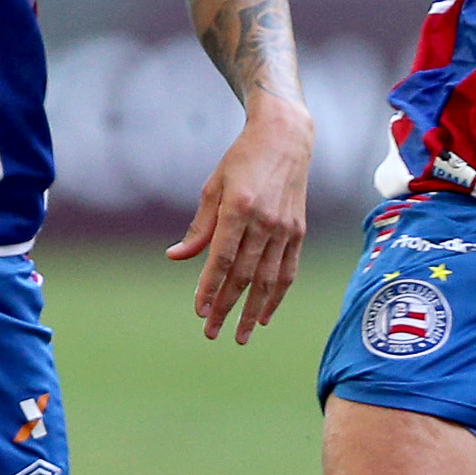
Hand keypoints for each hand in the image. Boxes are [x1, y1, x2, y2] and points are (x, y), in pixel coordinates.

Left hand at [170, 95, 313, 341]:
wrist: (286, 139)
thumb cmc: (242, 161)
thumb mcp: (213, 187)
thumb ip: (199, 227)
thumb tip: (176, 257)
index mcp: (239, 209)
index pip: (222, 259)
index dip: (209, 288)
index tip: (199, 311)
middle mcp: (265, 222)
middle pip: (244, 276)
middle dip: (226, 307)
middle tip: (212, 333)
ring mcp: (285, 229)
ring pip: (268, 280)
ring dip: (252, 311)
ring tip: (240, 335)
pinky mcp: (298, 232)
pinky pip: (288, 271)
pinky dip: (277, 296)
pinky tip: (265, 316)